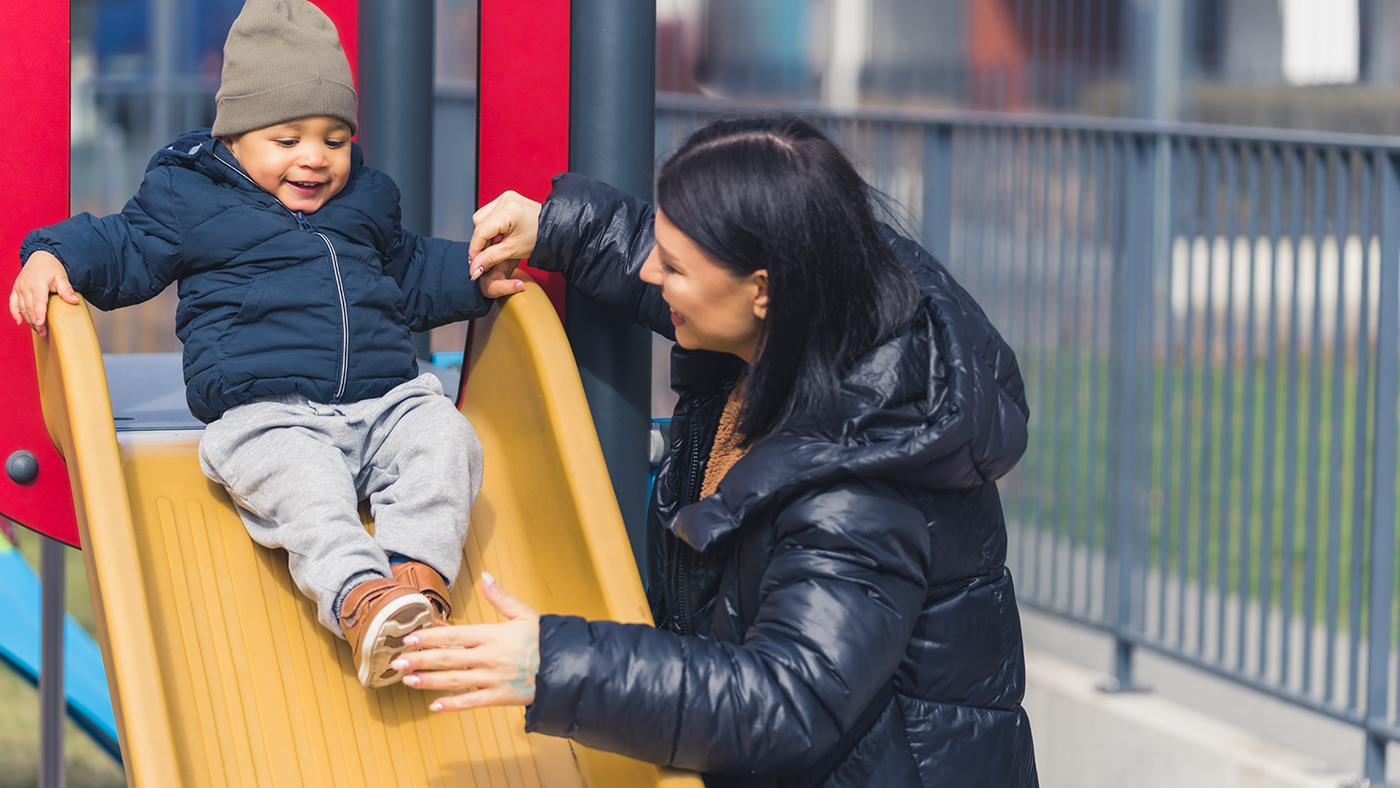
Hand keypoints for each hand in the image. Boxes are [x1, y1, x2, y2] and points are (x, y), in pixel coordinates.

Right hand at [9, 250, 79, 337]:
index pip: (38, 302)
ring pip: (22, 308)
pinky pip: (12, 304)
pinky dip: (15, 313)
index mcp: (38, 285)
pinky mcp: (15, 290)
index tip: (41, 324)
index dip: (39, 314)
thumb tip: (73, 301)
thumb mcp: (62, 277)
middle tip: (44, 333)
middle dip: (36, 322)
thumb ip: (66, 290)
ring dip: (29, 320)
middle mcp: (26, 287)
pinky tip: (20, 322)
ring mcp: (19, 289)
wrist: (40, 256)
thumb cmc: (51, 267)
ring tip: (38, 330)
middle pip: (30, 309)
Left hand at [396, 572, 540, 709]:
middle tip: (396, 662)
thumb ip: (501, 597)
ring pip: (455, 681)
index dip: (430, 636)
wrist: (565, 667)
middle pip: (448, 658)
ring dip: (429, 681)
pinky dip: (452, 705)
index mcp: (492, 635)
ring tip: (407, 681)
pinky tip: (434, 706)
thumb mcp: (525, 613)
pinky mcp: (499, 697)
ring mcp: (492, 679)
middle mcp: (489, 657)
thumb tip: (485, 577)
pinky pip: (472, 702)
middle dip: (420, 660)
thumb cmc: (544, 639)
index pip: (454, 635)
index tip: (409, 638)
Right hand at [469, 191, 541, 282]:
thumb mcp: (513, 250)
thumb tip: (474, 268)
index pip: (480, 231)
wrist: (555, 230)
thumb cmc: (539, 239)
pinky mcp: (508, 198)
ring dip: (486, 232)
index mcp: (508, 210)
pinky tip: (502, 235)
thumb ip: (490, 258)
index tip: (475, 263)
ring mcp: (506, 196)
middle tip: (491, 253)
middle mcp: (505, 199)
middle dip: (482, 240)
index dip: (475, 249)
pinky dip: (492, 226)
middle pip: (479, 222)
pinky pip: (490, 213)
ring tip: (499, 243)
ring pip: (482, 217)